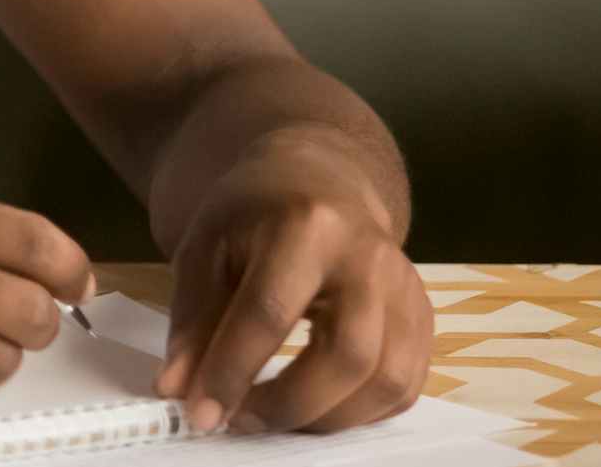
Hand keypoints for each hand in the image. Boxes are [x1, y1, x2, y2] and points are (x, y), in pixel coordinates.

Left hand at [156, 139, 433, 434]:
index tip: (202, 414)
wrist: (318, 180)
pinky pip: (405, 387)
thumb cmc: (253, 215)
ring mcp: (406, 288)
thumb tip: (177, 390)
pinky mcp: (423, 317)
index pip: (271, 312)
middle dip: (288, 405)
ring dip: (326, 418)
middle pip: (346, 355)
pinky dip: (360, 413)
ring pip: (386, 380)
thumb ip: (192, 321)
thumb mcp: (205, 248)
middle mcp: (369, 257)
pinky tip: (316, 406)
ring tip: (273, 416)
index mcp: (306, 225)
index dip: (233, 371)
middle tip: (239, 421)